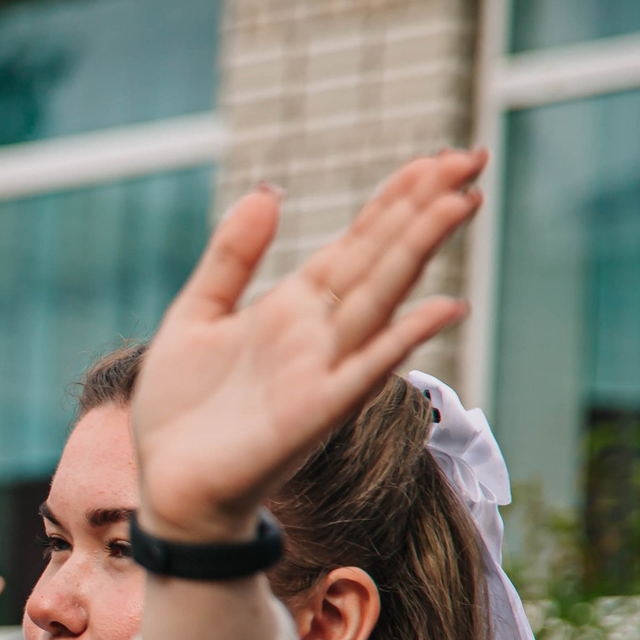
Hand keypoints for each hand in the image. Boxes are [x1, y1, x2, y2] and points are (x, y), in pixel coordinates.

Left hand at [133, 152, 483, 541]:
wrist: (168, 484)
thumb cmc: (182, 409)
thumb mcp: (196, 315)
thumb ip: (232, 256)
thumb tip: (268, 191)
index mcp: (292, 307)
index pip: (357, 242)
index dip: (396, 199)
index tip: (439, 156)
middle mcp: (318, 333)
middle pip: (381, 258)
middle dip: (424, 208)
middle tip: (471, 157)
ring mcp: (322, 369)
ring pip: (381, 298)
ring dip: (419, 251)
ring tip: (461, 201)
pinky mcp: (314, 410)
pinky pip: (367, 370)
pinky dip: (403, 339)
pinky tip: (444, 308)